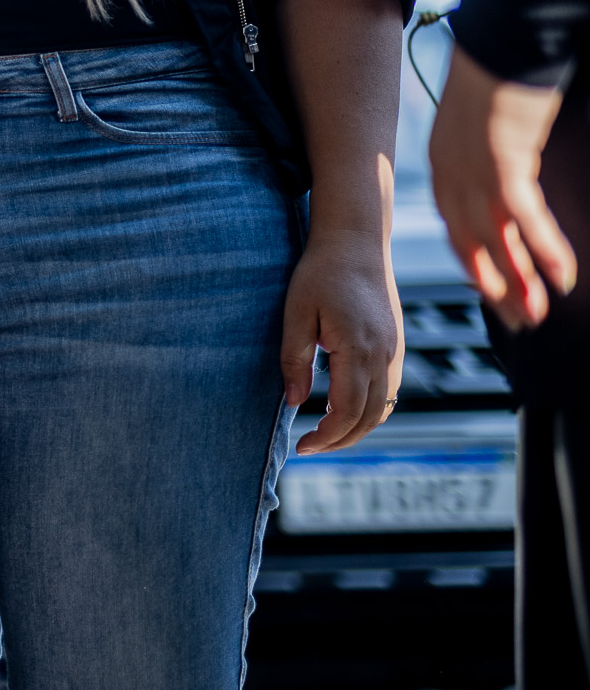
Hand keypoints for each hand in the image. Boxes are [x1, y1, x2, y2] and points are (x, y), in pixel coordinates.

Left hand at [282, 226, 403, 454]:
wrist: (356, 241)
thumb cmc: (320, 273)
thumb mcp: (296, 315)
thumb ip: (295, 361)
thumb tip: (293, 404)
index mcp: (359, 350)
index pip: (347, 412)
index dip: (325, 437)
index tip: (301, 447)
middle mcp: (384, 356)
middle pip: (369, 418)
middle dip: (340, 440)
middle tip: (309, 448)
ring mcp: (395, 351)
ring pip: (384, 407)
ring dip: (358, 428)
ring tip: (326, 434)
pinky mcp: (396, 345)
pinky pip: (390, 390)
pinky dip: (371, 409)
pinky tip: (346, 410)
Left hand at [429, 47, 573, 328]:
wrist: (499, 41)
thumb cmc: (495, 76)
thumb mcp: (481, 124)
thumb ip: (486, 155)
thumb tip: (503, 175)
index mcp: (443, 164)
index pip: (454, 226)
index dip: (475, 262)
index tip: (493, 291)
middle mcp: (451, 173)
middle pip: (471, 243)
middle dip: (496, 285)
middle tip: (519, 320)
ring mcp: (474, 170)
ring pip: (495, 241)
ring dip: (519, 281)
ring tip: (537, 315)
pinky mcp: (504, 163)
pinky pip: (524, 218)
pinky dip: (544, 250)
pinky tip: (562, 278)